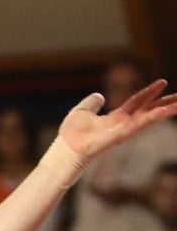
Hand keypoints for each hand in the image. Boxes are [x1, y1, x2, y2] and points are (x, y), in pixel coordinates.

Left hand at [59, 80, 176, 159]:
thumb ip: (91, 103)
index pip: (137, 102)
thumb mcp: (82, 111)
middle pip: (148, 111)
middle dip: (165, 104)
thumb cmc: (71, 134)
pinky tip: (162, 112)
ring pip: (147, 119)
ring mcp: (122, 131)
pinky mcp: (119, 136)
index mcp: (116, 118)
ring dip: (163, 112)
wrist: (65, 147)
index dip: (149, 92)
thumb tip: (99, 95)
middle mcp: (122, 124)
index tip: (163, 82)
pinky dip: (150, 118)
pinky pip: (137, 126)